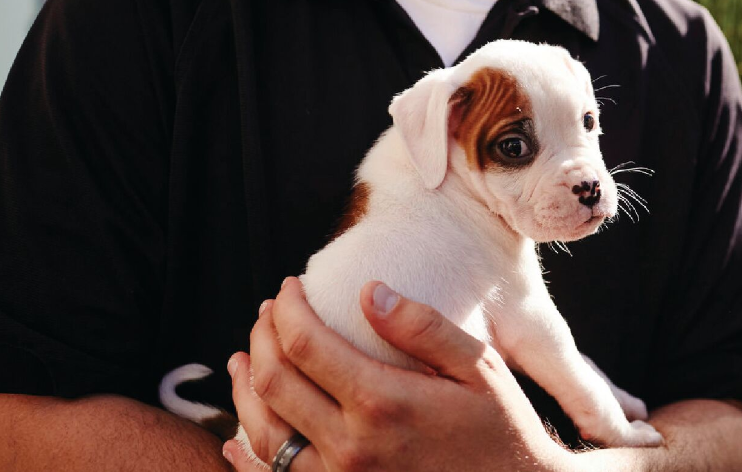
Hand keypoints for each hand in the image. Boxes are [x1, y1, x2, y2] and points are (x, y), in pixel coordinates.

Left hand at [223, 277, 573, 471]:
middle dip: (262, 337)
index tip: (289, 287)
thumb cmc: (502, 432)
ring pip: (263, 432)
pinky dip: (248, 455)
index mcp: (382, 403)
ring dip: (245, 389)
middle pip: (273, 382)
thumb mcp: (480, 369)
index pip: (304, 344)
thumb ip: (423, 328)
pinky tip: (239, 438)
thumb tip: (369, 291)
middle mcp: (350, 447)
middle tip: (269, 313)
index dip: (287, 309)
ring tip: (244, 359)